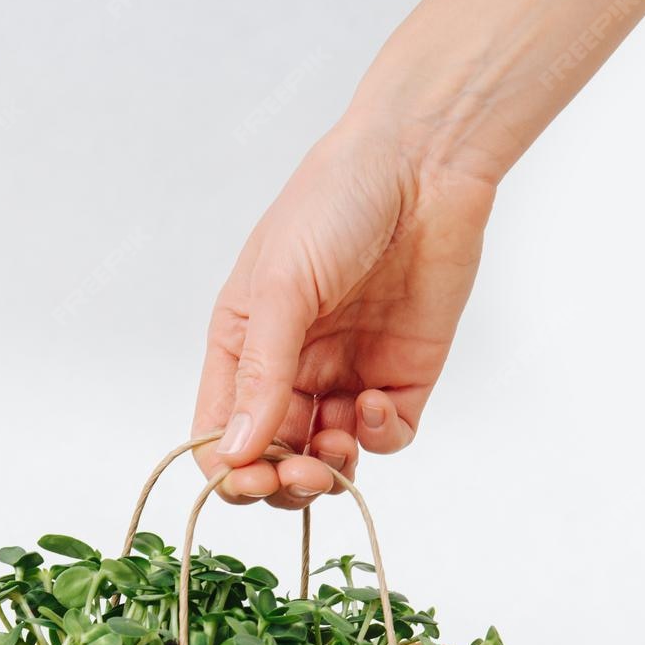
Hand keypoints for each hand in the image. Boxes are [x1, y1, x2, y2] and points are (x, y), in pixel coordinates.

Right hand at [192, 109, 496, 506]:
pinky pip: (386, 437)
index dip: (231, 470)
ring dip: (330, 467)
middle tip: (303, 473)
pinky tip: (373, 403)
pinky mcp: (401, 376)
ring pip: (330, 459)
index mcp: (243, 345)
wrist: (423, 165)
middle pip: (275, 458)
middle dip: (284, 480)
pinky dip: (378, 437)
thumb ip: (261, 374)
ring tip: (337, 444)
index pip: (221, 433)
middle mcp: (291, 368)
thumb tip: (234, 452)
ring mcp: (346, 374)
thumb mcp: (281, 287)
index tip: (251, 479)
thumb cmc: (333, 204)